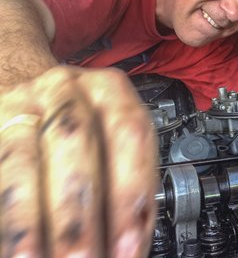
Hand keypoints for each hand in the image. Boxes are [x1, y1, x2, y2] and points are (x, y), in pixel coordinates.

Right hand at [0, 66, 157, 256]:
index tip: (127, 246)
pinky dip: (6, 218)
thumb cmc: (86, 129)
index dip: (129, 194)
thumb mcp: (115, 145)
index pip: (129, 134)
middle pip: (75, 144)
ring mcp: (20, 106)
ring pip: (22, 161)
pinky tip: (14, 247)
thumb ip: (126, 190)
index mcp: (111, 91)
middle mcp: (65, 90)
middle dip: (78, 213)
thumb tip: (130, 245)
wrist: (33, 99)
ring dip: (30, 222)